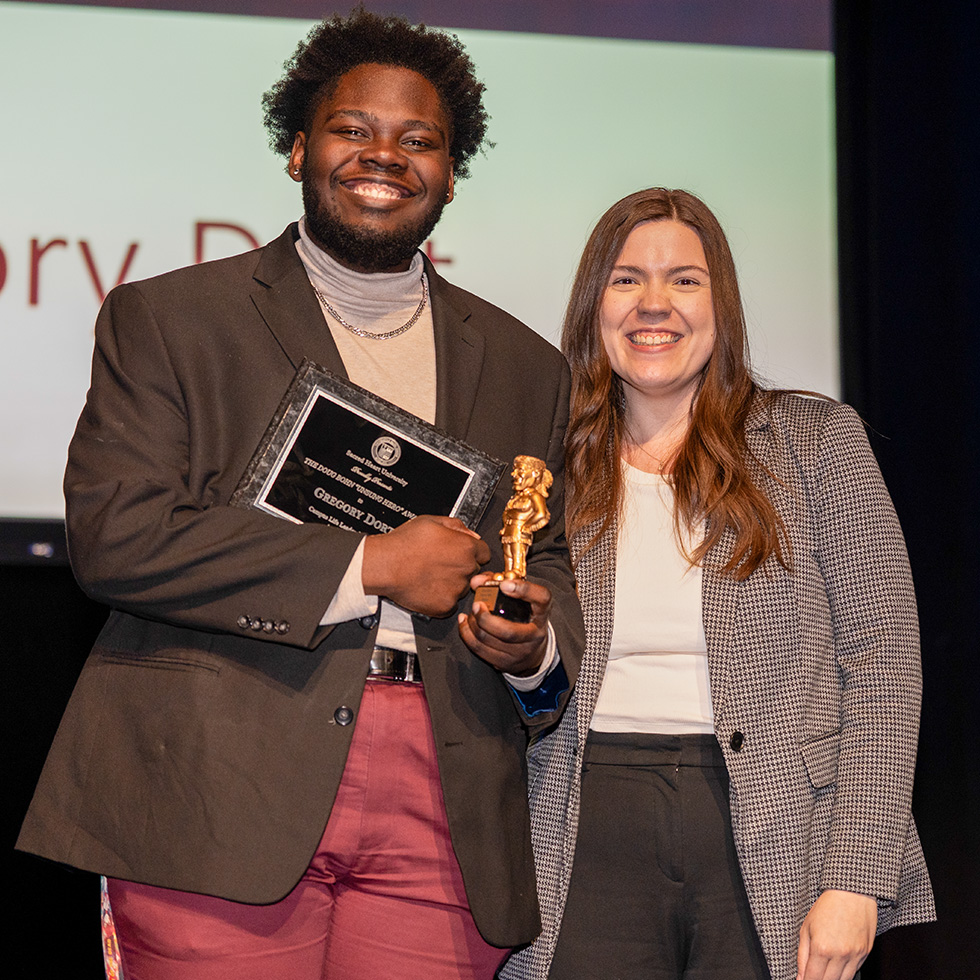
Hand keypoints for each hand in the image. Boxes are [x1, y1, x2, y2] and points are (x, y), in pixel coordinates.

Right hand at [362, 515, 489, 616]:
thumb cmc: (404, 543)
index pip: (484, 552)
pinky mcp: (445, 606)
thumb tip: (470, 534)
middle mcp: (466, 569)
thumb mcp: (431, 521)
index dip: (471, 552)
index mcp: (466, 547)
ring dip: (452, 584)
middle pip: (474, 571)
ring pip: (463, 588)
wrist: (385, 566)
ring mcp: (457, 590)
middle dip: (462, 568)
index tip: (461, 554)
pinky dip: (441, 598)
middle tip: (441, 565)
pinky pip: (450, 603)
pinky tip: (428, 587)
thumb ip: (456, 526)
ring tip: (431, 575)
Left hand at [457, 574, 551, 674]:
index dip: (524, 590)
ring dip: (473, 625)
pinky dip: (467, 635)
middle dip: (485, 618)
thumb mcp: (519, 598)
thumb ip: (497, 583)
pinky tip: (464, 623)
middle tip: (476, 605)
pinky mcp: (505, 663)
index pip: (541, 599)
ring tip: (470, 614)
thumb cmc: (523, 617)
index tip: (504, 585)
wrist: (533, 651)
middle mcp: (534, 634)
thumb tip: (475, 581)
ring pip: (489, 641)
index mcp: (542, 612)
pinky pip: (480, 650)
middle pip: (508, 632)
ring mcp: (520, 652)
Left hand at [796, 889, 876, 979]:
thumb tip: (800, 976)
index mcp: (822, 948)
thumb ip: (802, 955)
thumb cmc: (826, 907)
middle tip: (813, 976)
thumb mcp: (806, 928)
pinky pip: (854, 971)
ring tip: (824, 972)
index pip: (813, 979)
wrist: (851, 893)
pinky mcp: (866, 953)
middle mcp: (840, 955)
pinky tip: (837, 966)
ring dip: (832, 979)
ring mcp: (855, 955)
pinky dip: (845, 972)